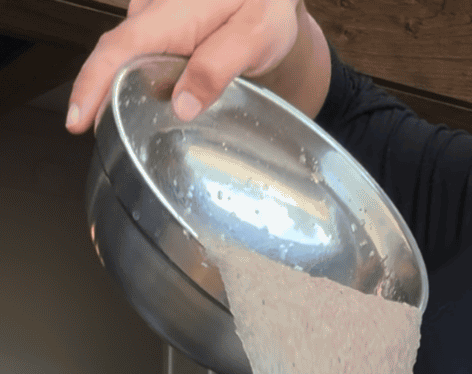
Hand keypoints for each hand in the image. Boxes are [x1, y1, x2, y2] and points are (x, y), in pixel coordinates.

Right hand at [66, 0, 304, 133]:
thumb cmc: (266, 6)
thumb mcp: (253, 37)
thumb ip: (217, 68)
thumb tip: (182, 106)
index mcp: (171, 13)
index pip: (119, 49)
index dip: (93, 85)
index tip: (78, 119)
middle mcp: (155, 11)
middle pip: (115, 56)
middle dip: (100, 97)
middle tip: (104, 136)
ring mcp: (156, 17)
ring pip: (128, 58)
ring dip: (121, 91)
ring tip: (127, 127)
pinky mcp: (162, 26)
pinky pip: (142, 55)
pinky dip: (139, 80)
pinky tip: (150, 103)